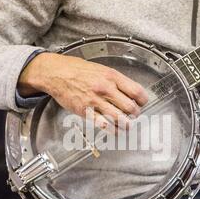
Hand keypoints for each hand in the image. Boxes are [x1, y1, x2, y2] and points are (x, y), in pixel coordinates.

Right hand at [18, 53, 148, 129]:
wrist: (57, 73)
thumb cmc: (77, 70)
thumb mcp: (101, 69)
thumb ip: (115, 80)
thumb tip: (130, 92)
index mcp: (112, 76)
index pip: (137, 91)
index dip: (142, 101)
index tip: (141, 104)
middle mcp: (106, 88)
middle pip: (130, 107)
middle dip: (135, 114)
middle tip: (134, 116)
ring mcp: (95, 101)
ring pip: (120, 118)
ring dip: (126, 124)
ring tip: (126, 125)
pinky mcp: (85, 111)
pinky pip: (104, 124)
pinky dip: (112, 130)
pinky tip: (114, 130)